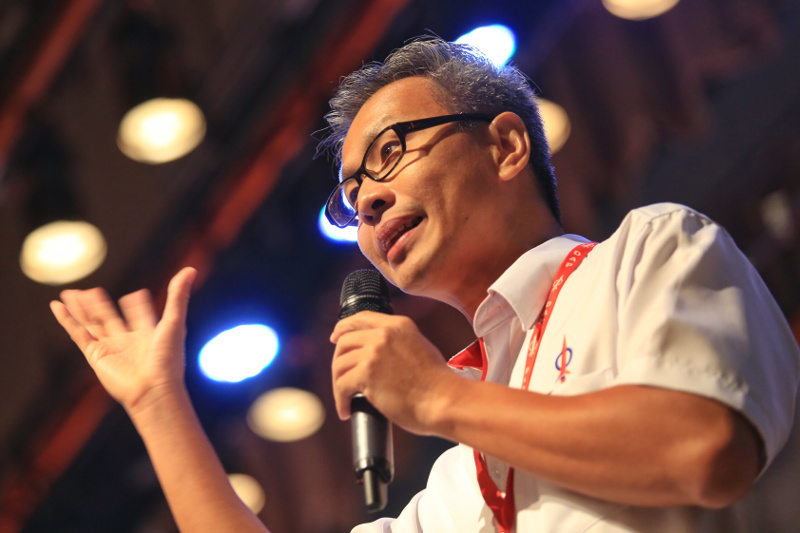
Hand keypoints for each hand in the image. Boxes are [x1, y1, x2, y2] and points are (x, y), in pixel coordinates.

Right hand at [50, 267, 196, 414]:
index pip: (141, 314)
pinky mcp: (95, 355)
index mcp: (149, 333)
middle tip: (92, 290)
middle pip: (111, 317)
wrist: (153, 390)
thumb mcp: (175, 322)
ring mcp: (110, 347)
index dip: (138, 305)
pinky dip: (67, 320)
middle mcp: (129, 341)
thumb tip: (190, 269)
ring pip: (92, 323)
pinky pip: (78, 334)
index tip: (137, 296)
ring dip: (82, 308)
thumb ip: (178, 296)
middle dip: (100, 304)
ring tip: (72, 292)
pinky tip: (57, 306)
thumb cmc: (168, 360)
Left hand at [330, 311, 455, 434]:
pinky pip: (341, 386)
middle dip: (338, 362)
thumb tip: (378, 354)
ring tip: (345, 399)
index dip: (343, 328)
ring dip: (338, 384)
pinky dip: (340, 400)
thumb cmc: (437, 384)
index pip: (361, 318)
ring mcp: (374, 352)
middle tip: (341, 379)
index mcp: (398, 325)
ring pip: (339, 365)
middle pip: (344, 342)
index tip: (335, 338)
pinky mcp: (367, 373)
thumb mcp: (420, 347)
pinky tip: (346, 410)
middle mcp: (383, 334)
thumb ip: (399, 343)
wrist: (444, 400)